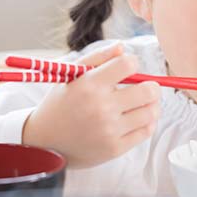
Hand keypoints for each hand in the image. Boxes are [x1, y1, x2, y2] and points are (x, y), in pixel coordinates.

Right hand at [22, 43, 160, 167]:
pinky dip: (147, 123)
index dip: (133, 63)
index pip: (128, 65)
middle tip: (146, 87)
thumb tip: (123, 47)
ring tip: (143, 103)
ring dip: (152, 105)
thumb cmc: (60, 104)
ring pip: (150, 112)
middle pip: (148, 91)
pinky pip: (145, 132)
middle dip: (151, 86)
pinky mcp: (114, 148)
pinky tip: (138, 118)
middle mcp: (101, 107)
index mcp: (89, 85)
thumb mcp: (71, 75)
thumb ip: (98, 57)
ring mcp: (109, 130)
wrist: (44, 142)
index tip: (128, 69)